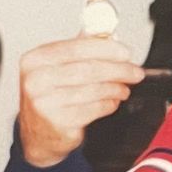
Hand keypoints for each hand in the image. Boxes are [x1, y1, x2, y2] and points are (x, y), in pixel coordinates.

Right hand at [16, 36, 145, 167]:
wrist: (37, 133)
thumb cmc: (48, 96)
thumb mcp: (55, 68)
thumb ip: (79, 49)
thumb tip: (108, 37)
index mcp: (35, 60)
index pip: (76, 48)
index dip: (106, 49)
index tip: (126, 52)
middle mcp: (36, 81)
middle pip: (88, 69)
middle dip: (118, 70)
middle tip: (135, 72)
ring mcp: (45, 104)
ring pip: (94, 90)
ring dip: (116, 88)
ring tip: (124, 88)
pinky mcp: (59, 123)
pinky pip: (93, 109)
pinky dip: (109, 104)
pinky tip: (113, 101)